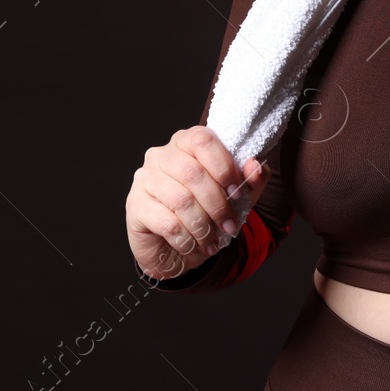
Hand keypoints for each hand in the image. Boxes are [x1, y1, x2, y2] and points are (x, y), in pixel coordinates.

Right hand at [125, 126, 272, 281]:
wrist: (177, 249)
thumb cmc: (207, 213)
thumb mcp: (237, 196)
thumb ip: (251, 179)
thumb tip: (255, 165)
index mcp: (186, 142)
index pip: (203, 140)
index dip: (224, 168)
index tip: (237, 193)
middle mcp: (161, 155)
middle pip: (194, 173)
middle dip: (218, 204)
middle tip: (229, 225)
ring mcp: (144, 179)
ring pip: (181, 200)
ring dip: (203, 226)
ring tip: (213, 241)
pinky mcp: (134, 205)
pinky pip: (167, 223)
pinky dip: (186, 239)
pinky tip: (192, 246)